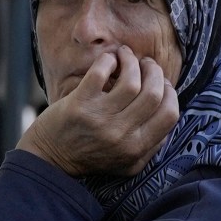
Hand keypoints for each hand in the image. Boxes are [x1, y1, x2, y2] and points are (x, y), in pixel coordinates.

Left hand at [17, 46, 179, 177]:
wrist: (49, 159)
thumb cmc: (90, 157)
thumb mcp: (127, 163)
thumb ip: (151, 146)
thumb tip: (167, 112)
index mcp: (136, 148)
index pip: (169, 114)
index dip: (170, 94)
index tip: (162, 83)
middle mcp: (121, 135)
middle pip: (154, 94)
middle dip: (155, 73)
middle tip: (147, 65)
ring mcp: (99, 119)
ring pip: (131, 80)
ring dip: (133, 61)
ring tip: (127, 56)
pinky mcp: (79, 104)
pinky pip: (101, 71)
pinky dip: (109, 60)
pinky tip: (109, 60)